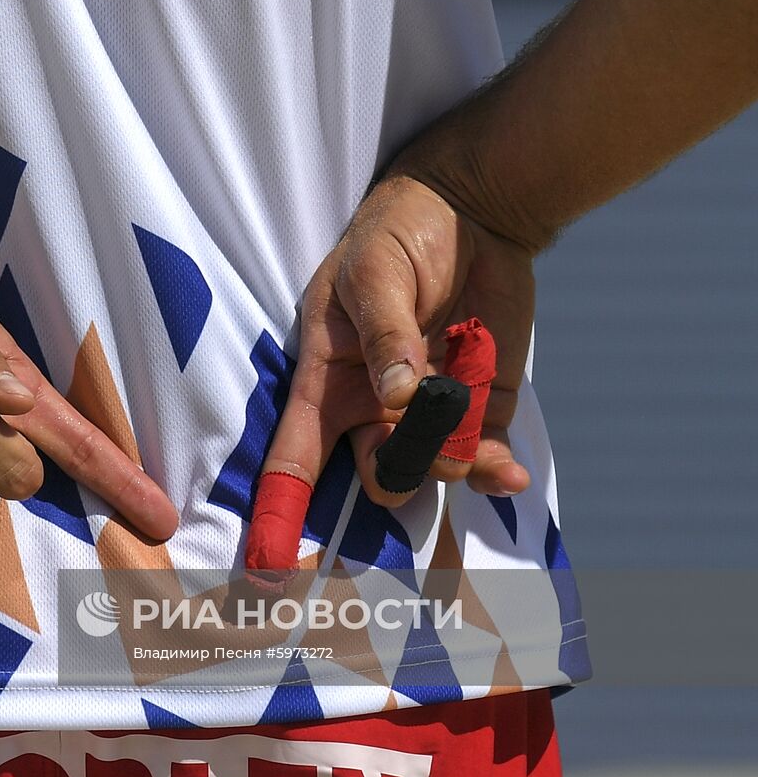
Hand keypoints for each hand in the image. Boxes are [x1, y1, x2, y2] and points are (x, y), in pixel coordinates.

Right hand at [260, 175, 533, 508]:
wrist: (474, 209)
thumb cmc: (397, 232)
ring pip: (430, 471)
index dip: (281, 511)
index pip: (293, 456)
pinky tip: (508, 475)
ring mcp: (425, 412)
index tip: (269, 567)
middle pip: (373, 472)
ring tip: (467, 429)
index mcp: (327, 377)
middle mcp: (370, 406)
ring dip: (450, 463)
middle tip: (419, 437)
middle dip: (397, 471)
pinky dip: (494, 471)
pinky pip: (482, 457)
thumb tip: (398, 397)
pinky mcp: (477, 407)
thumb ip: (385, 334)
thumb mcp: (373, 271)